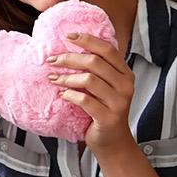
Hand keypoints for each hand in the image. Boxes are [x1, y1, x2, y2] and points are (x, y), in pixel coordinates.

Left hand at [46, 32, 135, 154]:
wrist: (112, 141)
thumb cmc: (103, 109)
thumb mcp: (104, 86)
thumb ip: (96, 69)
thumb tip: (68, 46)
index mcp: (125, 73)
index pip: (108, 49)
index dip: (87, 40)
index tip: (68, 36)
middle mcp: (125, 85)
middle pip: (95, 62)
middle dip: (69, 58)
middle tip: (51, 60)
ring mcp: (119, 102)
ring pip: (89, 79)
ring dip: (66, 77)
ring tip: (53, 79)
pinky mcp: (109, 117)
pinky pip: (85, 100)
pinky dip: (70, 95)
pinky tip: (61, 94)